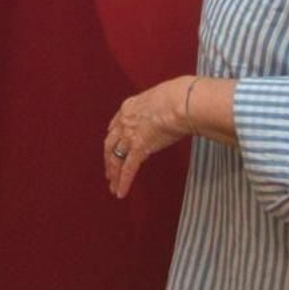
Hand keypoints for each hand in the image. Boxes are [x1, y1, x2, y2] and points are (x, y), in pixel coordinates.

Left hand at [104, 76, 192, 198]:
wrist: (179, 101)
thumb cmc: (178, 97)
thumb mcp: (161, 98)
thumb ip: (159, 108)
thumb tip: (170, 112)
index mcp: (129, 107)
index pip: (115, 125)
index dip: (113, 138)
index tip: (112, 146)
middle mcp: (125, 121)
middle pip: (111, 144)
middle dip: (109, 159)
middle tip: (109, 172)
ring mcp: (130, 135)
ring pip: (116, 158)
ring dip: (114, 174)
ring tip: (113, 187)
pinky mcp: (139, 148)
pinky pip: (128, 168)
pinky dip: (124, 181)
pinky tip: (121, 192)